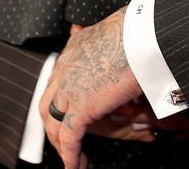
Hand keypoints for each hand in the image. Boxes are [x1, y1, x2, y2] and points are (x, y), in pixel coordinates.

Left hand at [40, 8, 145, 168]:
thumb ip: (113, 46)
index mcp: (74, 49)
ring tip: (72, 160)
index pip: (58, 78)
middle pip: (48, 102)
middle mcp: (66, 66)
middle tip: (65, 141)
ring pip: (53, 122)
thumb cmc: (136, 32)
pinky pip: (69, 137)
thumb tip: (125, 49)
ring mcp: (69, 86)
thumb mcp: (117, 35)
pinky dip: (70, 156)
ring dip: (60, 144)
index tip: (67, 111)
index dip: (59, 99)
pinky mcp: (81, 106)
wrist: (141, 33)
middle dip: (54, 125)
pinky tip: (75, 167)